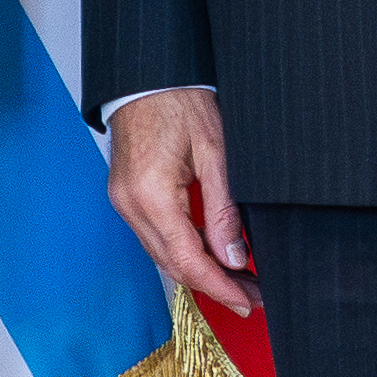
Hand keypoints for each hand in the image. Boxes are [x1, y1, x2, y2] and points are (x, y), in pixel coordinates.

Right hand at [107, 88, 257, 315]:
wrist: (146, 75)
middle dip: (214, 285)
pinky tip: (210, 253)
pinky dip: (183, 250)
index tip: (248, 301)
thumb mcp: (215, 153)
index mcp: (151, 195)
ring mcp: (124, 203)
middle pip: (173, 265)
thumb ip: (224, 209)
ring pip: (163, 255)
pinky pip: (155, 237)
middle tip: (252, 295)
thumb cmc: (179, 101)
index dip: (220, 287)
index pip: (188, 260)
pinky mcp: (126, 196)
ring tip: (238, 278)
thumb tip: (235, 258)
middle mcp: (130, 206)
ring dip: (199, 271)